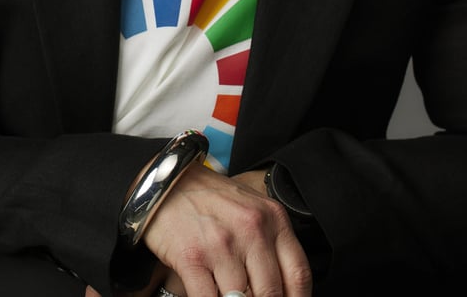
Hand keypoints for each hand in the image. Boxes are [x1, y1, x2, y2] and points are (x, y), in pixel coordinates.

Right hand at [141, 163, 311, 296]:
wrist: (167, 181)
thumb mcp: (250, 210)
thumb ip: (270, 245)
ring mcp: (221, 244)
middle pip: (272, 294)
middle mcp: (251, 229)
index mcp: (272, 218)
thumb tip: (281, 291)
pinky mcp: (192, 257)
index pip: (299, 276)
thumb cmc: (210, 199)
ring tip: (231, 295)